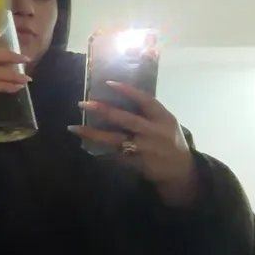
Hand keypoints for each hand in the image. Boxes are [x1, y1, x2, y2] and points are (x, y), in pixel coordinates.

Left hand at [70, 82, 198, 204]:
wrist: (181, 171)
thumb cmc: (170, 140)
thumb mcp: (166, 123)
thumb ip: (148, 112)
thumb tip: (121, 95)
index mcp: (163, 118)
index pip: (146, 100)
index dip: (128, 91)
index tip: (108, 83)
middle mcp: (154, 132)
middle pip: (126, 119)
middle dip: (103, 110)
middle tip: (83, 104)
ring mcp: (144, 149)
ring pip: (114, 140)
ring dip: (92, 134)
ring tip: (73, 128)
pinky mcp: (137, 163)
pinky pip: (114, 154)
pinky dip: (99, 149)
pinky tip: (84, 143)